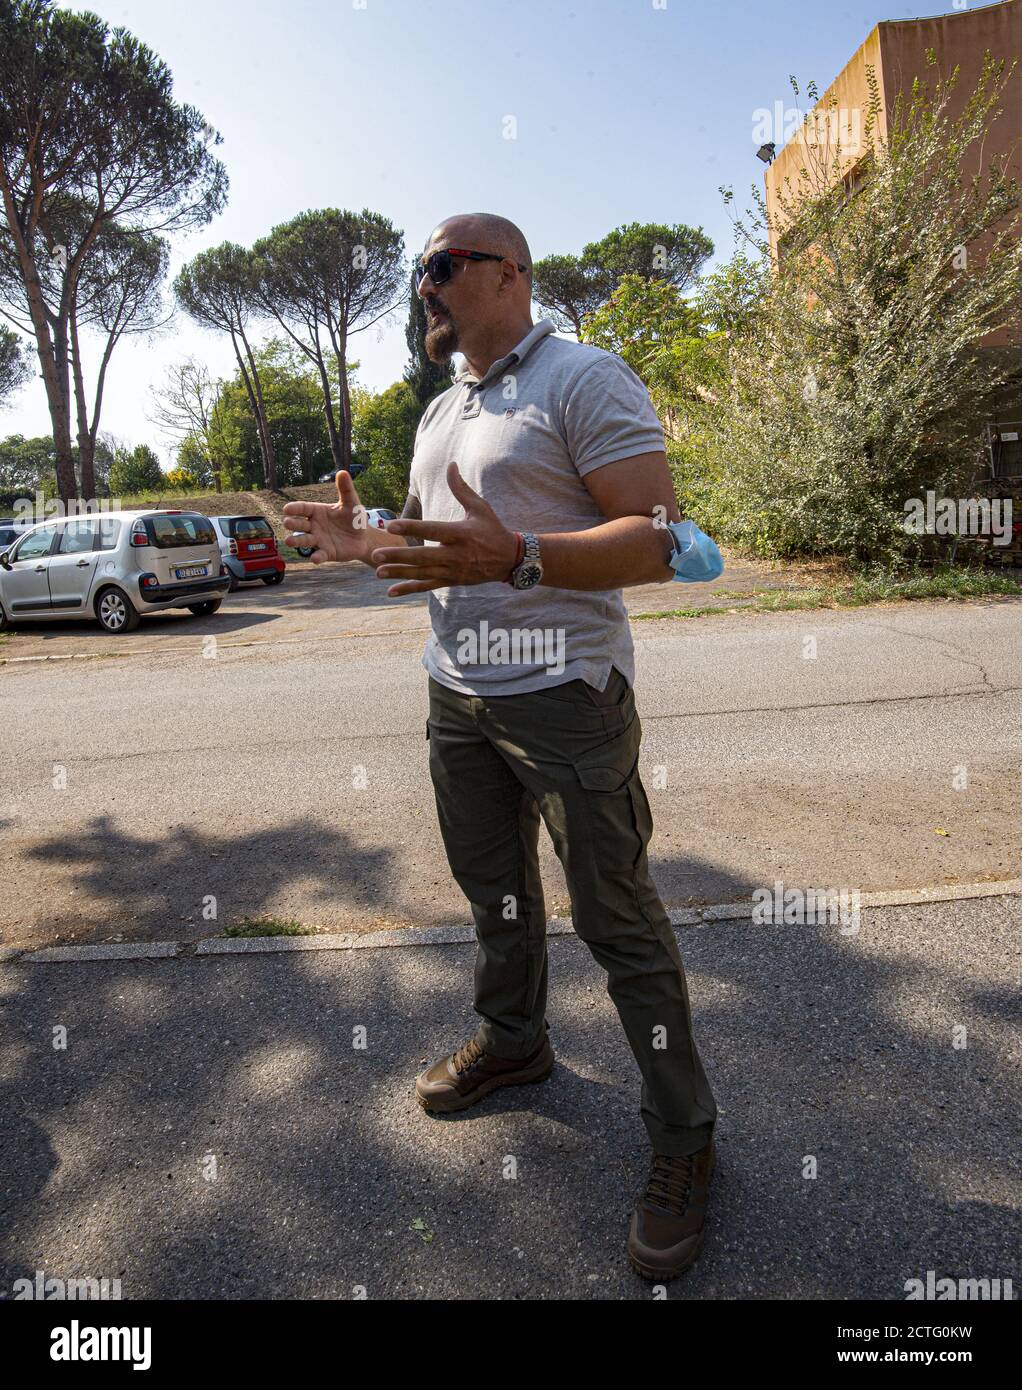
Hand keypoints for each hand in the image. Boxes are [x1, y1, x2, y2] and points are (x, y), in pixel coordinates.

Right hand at [282, 471, 375, 564]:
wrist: (363, 537)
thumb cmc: (353, 518)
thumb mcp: (352, 503)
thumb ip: (346, 489)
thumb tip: (343, 472)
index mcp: (317, 511)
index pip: (303, 509)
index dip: (295, 509)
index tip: (286, 509)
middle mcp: (314, 526)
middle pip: (300, 524)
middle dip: (293, 524)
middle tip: (287, 523)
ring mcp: (319, 540)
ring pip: (305, 540)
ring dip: (297, 541)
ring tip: (288, 541)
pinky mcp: (326, 553)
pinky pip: (319, 555)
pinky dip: (316, 557)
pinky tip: (314, 559)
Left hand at [371, 462, 518, 596]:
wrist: (510, 559)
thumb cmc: (493, 529)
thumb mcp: (480, 507)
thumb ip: (461, 488)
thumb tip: (451, 465)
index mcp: (461, 533)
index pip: (432, 530)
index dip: (411, 527)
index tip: (390, 525)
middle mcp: (456, 554)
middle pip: (423, 556)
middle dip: (399, 556)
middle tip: (377, 554)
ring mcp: (453, 570)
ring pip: (423, 573)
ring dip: (399, 573)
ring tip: (378, 572)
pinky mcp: (452, 580)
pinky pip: (428, 585)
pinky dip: (410, 588)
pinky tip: (391, 591)